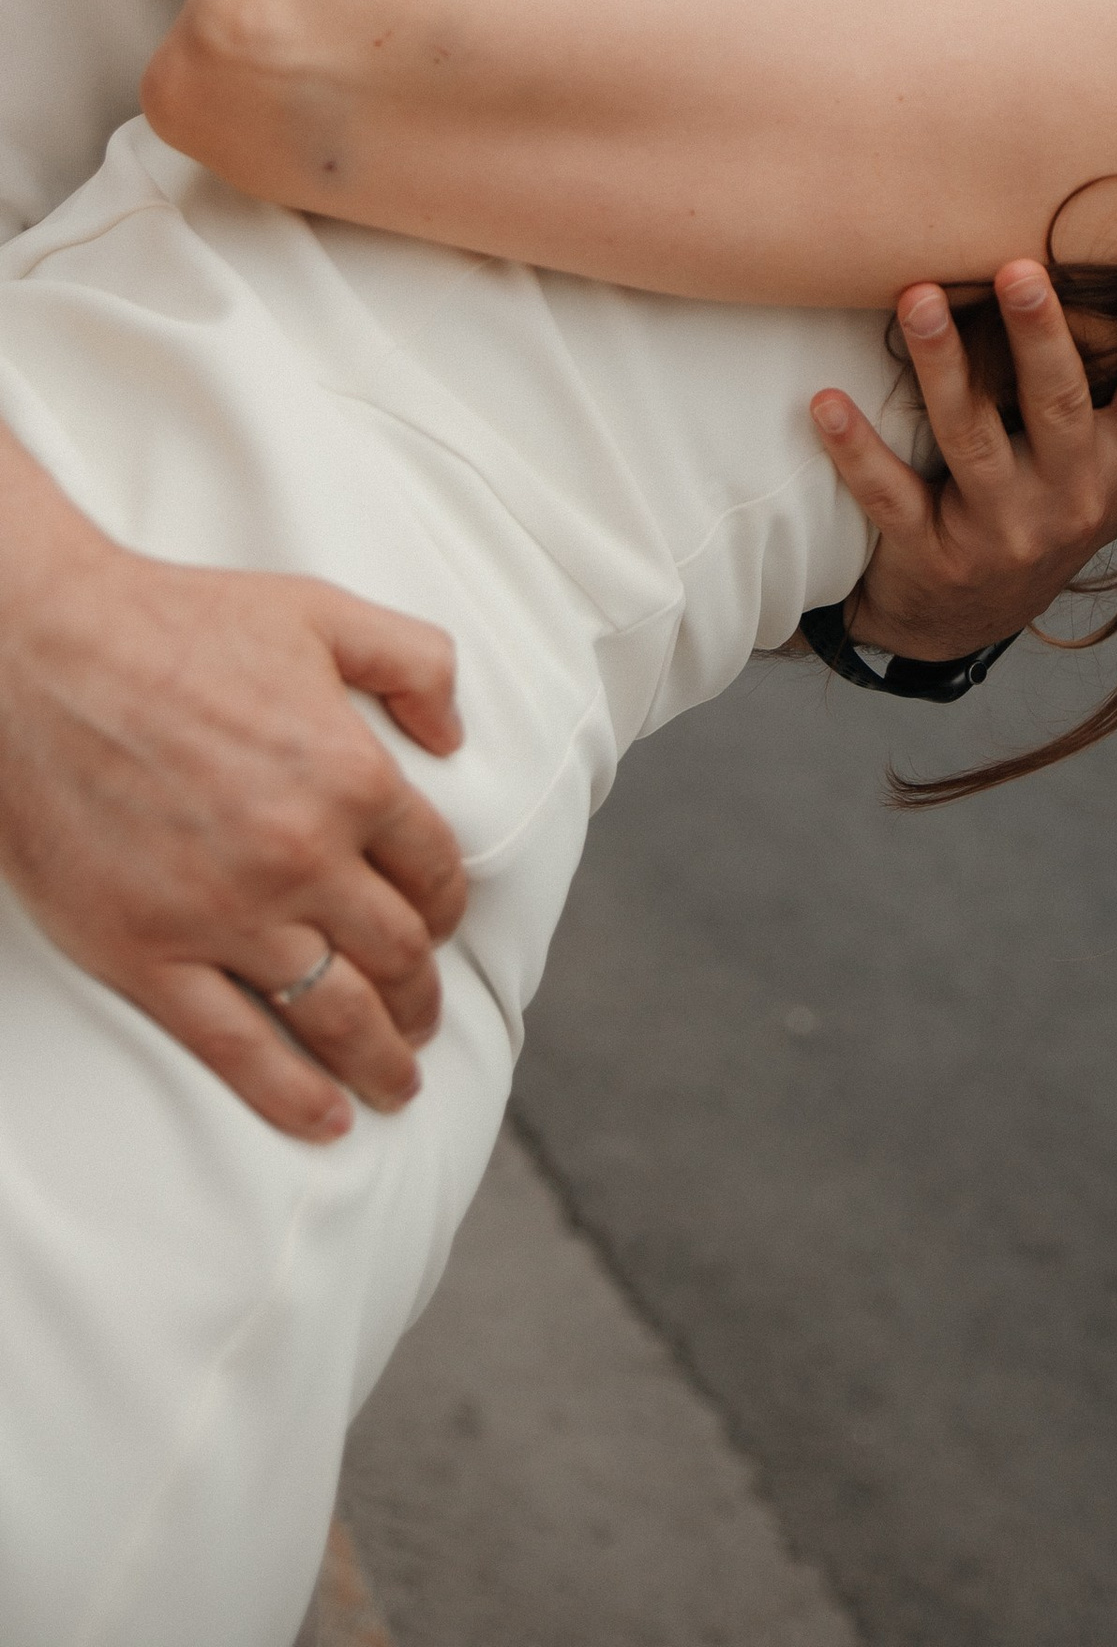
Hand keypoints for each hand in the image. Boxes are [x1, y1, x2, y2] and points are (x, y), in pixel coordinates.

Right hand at [0, 500, 467, 1140]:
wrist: (41, 655)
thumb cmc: (180, 625)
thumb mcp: (322, 613)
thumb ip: (414, 662)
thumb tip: (458, 737)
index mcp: (353, 776)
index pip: (435, 870)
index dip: (449, 906)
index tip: (444, 927)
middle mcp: (302, 856)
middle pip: (396, 953)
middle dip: (422, 996)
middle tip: (425, 1022)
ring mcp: (224, 914)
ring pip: (332, 1013)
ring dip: (378, 1057)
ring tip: (397, 1082)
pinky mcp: (147, 954)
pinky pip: (234, 1045)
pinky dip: (289, 1095)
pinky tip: (324, 1120)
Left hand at [813, 256, 1116, 660]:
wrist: (971, 620)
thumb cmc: (1046, 510)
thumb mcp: (1109, 471)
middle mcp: (1071, 499)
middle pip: (1057, 405)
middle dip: (1038, 336)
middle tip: (1018, 270)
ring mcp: (1002, 532)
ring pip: (970, 437)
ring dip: (942, 364)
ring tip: (917, 299)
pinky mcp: (934, 555)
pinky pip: (891, 496)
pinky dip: (858, 450)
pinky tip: (827, 404)